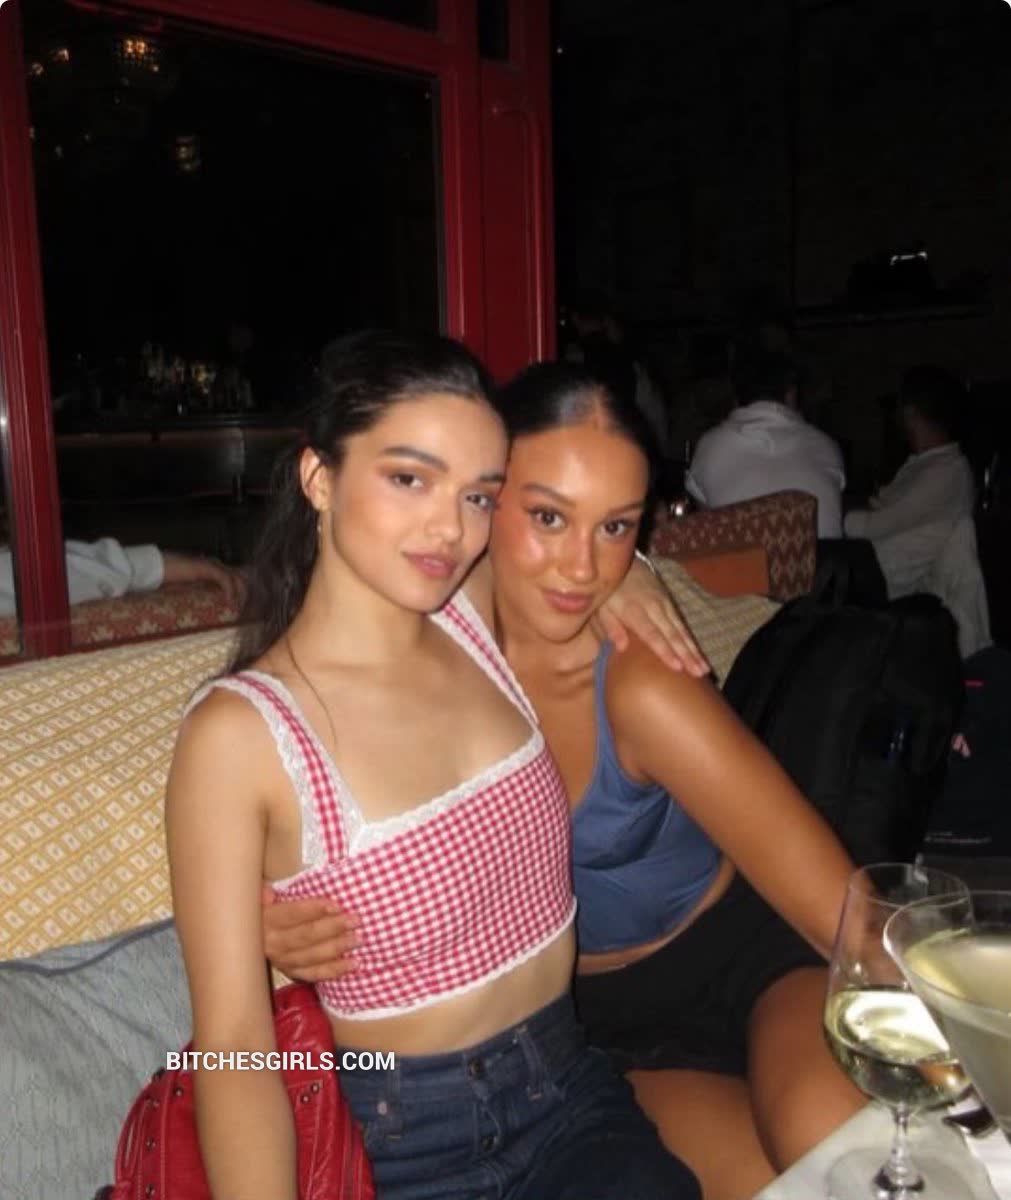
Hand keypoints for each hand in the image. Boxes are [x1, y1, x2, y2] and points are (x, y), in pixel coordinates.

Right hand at [161, 551, 245, 607]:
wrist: (155, 566)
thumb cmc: (167, 578)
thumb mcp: (186, 588)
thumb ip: (197, 592)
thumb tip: (202, 609)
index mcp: (211, 568)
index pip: (233, 577)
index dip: (240, 591)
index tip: (241, 606)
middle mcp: (214, 564)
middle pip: (239, 577)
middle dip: (244, 593)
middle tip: (243, 610)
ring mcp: (211, 564)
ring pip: (235, 577)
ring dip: (240, 593)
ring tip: (238, 608)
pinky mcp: (206, 567)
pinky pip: (225, 578)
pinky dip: (230, 590)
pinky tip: (229, 602)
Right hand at [261, 883, 358, 982]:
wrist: (252, 937)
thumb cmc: (264, 908)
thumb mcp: (260, 896)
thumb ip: (264, 893)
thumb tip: (269, 892)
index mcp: (266, 921)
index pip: (292, 914)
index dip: (314, 909)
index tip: (337, 905)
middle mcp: (272, 944)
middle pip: (306, 936)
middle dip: (333, 927)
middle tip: (356, 920)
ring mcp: (282, 961)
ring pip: (312, 956)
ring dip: (337, 948)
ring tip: (358, 940)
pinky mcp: (290, 973)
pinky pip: (313, 974)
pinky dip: (333, 970)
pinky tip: (352, 964)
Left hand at [594, 553, 709, 674]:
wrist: (623, 561)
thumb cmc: (608, 590)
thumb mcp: (601, 605)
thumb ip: (610, 625)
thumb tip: (621, 647)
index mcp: (633, 609)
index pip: (652, 634)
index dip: (665, 651)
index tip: (678, 667)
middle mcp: (653, 606)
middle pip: (672, 634)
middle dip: (687, 655)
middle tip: (700, 673)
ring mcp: (663, 602)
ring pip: (681, 630)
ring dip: (693, 650)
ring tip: (704, 668)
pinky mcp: (669, 601)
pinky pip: (681, 623)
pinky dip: (690, 640)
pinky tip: (698, 654)